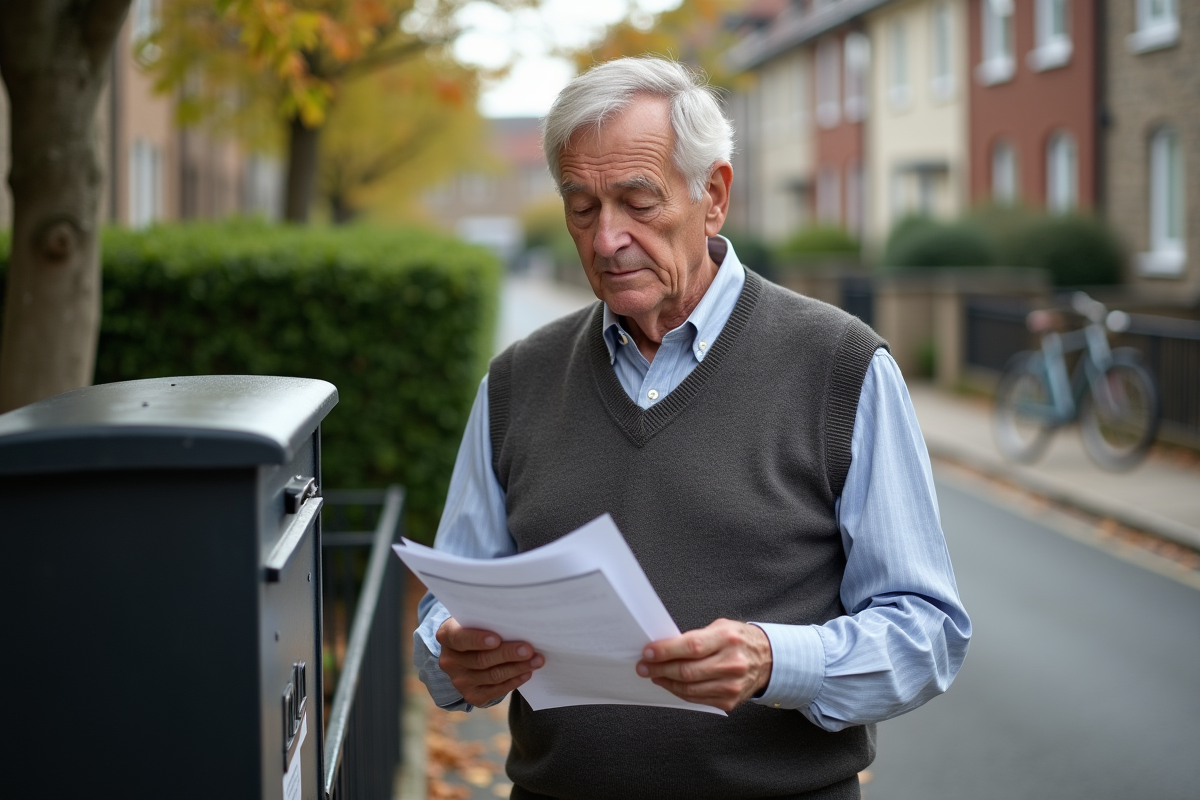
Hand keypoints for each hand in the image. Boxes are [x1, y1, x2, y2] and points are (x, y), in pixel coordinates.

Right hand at [435, 617, 544, 706]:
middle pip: (481, 660)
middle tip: (529, 649)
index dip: (477, 640)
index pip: (460, 638)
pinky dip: (514, 681)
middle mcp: (449, 661)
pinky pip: (495, 691)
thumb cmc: (478, 628)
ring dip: (517, 668)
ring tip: (536, 660)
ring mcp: (459, 680)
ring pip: (492, 676)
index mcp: (447, 636)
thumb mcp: (476, 620)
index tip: (497, 639)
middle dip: (508, 654)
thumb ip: (489, 620)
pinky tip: (527, 672)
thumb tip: (520, 622)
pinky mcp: (471, 695)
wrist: (468, 653)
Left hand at [636, 619, 772, 712]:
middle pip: (687, 671)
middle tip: (644, 666)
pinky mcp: (730, 701)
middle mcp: (732, 663)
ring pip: (689, 689)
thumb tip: (664, 648)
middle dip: (659, 669)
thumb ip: (695, 638)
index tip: (648, 652)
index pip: (691, 646)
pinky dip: (679, 692)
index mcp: (728, 639)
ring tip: (654, 674)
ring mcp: (732, 685)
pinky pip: (697, 699)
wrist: (768, 660)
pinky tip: (671, 684)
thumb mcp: (720, 628)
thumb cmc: (738, 640)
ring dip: (666, 682)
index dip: (666, 651)